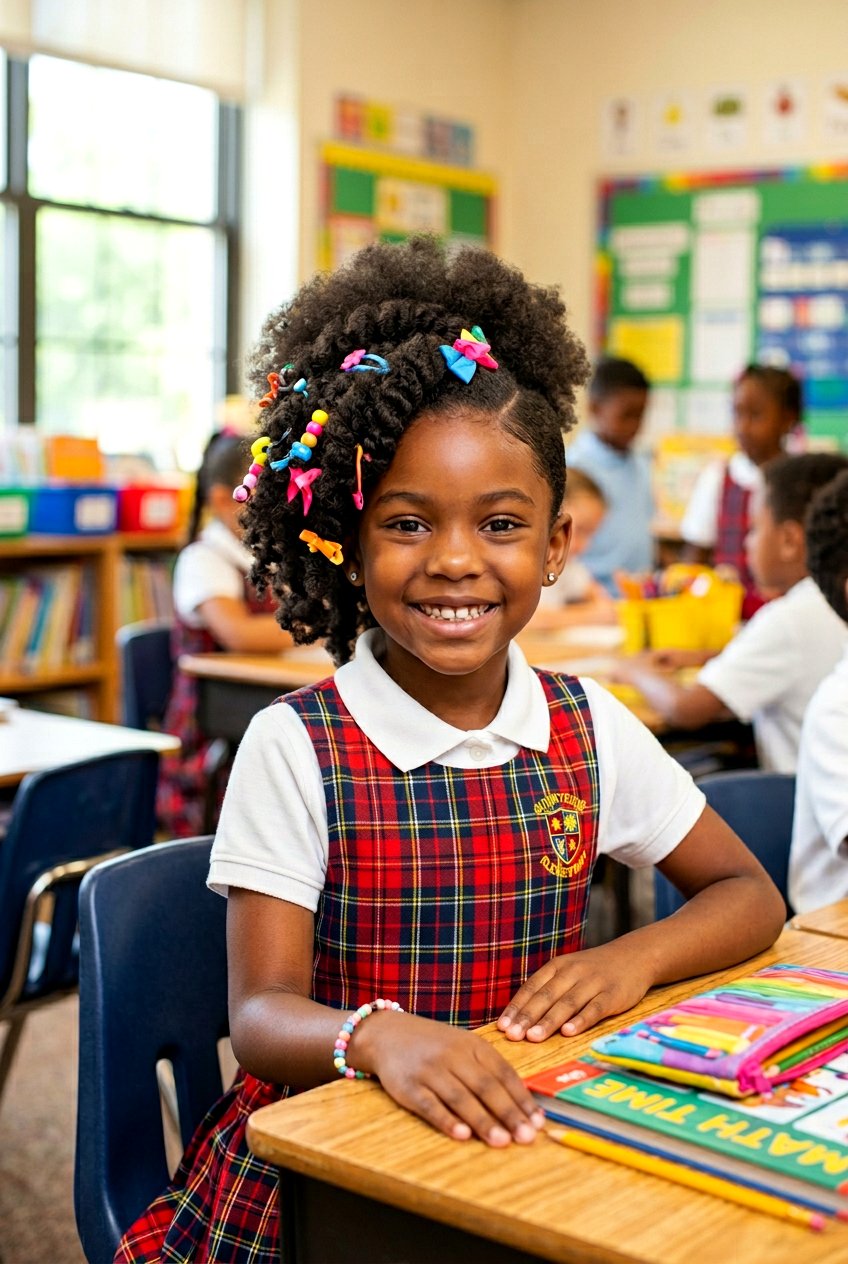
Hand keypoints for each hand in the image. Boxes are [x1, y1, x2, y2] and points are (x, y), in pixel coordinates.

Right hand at [358, 1012, 545, 1147]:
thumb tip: (522, 1104)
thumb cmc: (435, 1046)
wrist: (388, 1034)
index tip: (539, 1122)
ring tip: (502, 1142)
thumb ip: (489, 1070)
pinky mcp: (409, 1087)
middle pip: (486, 1086)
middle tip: (527, 1137)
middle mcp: (454, 1055)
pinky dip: (447, 1120)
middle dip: (509, 1113)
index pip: (503, 1073)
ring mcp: (431, 1070)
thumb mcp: (464, 1047)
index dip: (522, 1098)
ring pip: (461, 1098)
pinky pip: (430, 1105)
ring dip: (483, 1121)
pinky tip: (462, 1134)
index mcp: (473, 1045)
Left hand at [497, 942, 654, 1041]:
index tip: (502, 1026)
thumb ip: (548, 990)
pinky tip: (569, 1032)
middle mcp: (573, 972)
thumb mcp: (569, 972)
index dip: (516, 1007)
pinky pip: (595, 1008)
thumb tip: (521, 1017)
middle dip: (527, 1017)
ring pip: (567, 1003)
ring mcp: (593, 982)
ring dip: (549, 1021)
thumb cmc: (594, 970)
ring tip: (533, 1037)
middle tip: (512, 1036)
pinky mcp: (613, 994)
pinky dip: (581, 1020)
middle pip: (546, 996)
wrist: (635, 956)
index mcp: (557, 966)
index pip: (531, 987)